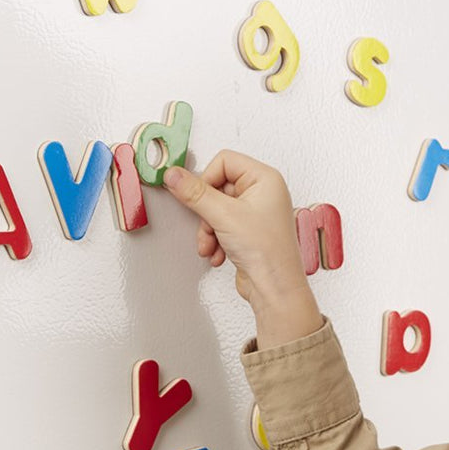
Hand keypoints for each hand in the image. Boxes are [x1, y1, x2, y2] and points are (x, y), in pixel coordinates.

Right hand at [162, 151, 322, 347]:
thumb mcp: (223, 215)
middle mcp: (263, 193)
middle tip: (208, 225)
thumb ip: (194, 193)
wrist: (275, 288)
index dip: (207, 179)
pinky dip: (215, 240)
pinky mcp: (248, 231)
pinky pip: (221, 226)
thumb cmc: (267, 252)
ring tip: (212, 244)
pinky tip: (218, 254)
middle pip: (217, 187)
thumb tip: (174, 175)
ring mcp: (256, 213)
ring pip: (216, 209)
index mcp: (265, 178)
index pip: (224, 161)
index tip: (198, 197)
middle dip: (207, 212)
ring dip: (208, 229)